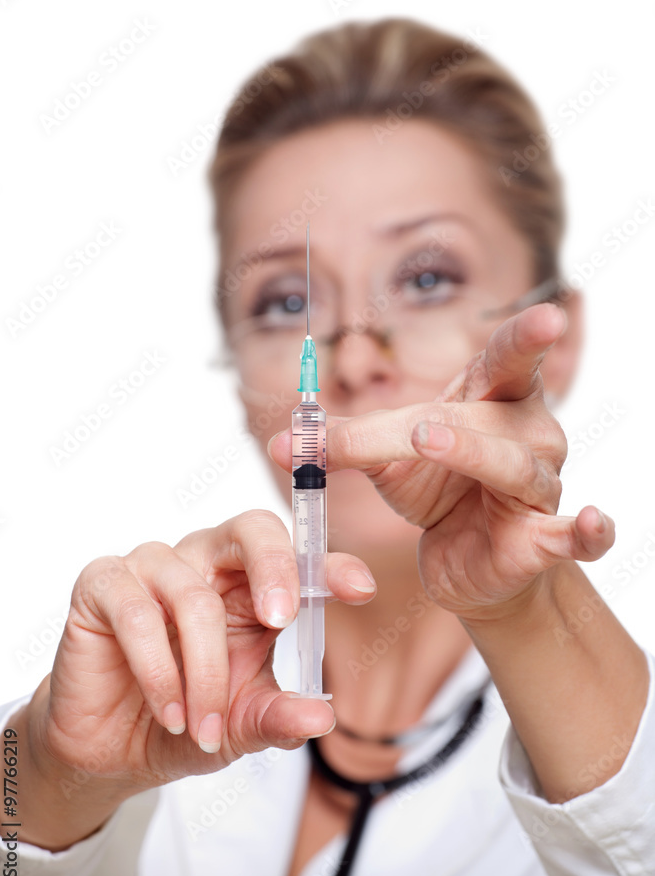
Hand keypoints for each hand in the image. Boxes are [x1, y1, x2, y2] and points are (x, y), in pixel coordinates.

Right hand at [32, 511, 375, 794]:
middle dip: (276, 567)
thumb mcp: (242, 725)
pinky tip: (170, 713)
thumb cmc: (184, 721)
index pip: (296, 557)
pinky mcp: (103, 584)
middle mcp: (206, 561)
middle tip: (282, 619)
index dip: (329, 565)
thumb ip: (279, 717)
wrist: (108, 750)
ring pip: (195, 597)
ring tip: (205, 728)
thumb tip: (321, 718)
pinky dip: (159, 670)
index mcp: (250, 584)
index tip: (360, 589)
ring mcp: (153, 567)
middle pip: (251, 527)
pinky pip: (137, 613)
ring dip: (204, 673)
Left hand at [269, 304, 614, 620]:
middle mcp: (526, 435)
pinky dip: (589, 529)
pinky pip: (573, 534)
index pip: (509, 359)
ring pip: (516, 469)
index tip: (547, 314)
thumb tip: (280, 441)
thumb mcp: (386, 460)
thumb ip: (342, 445)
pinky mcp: (542, 539)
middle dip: (456, 425)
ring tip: (430, 444)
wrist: (463, 561)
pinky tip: (594, 522)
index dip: (525, 336)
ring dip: (476, 460)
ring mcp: (538, 487)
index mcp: (490, 401)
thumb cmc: (437, 492)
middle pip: (493, 419)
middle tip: (423, 424)